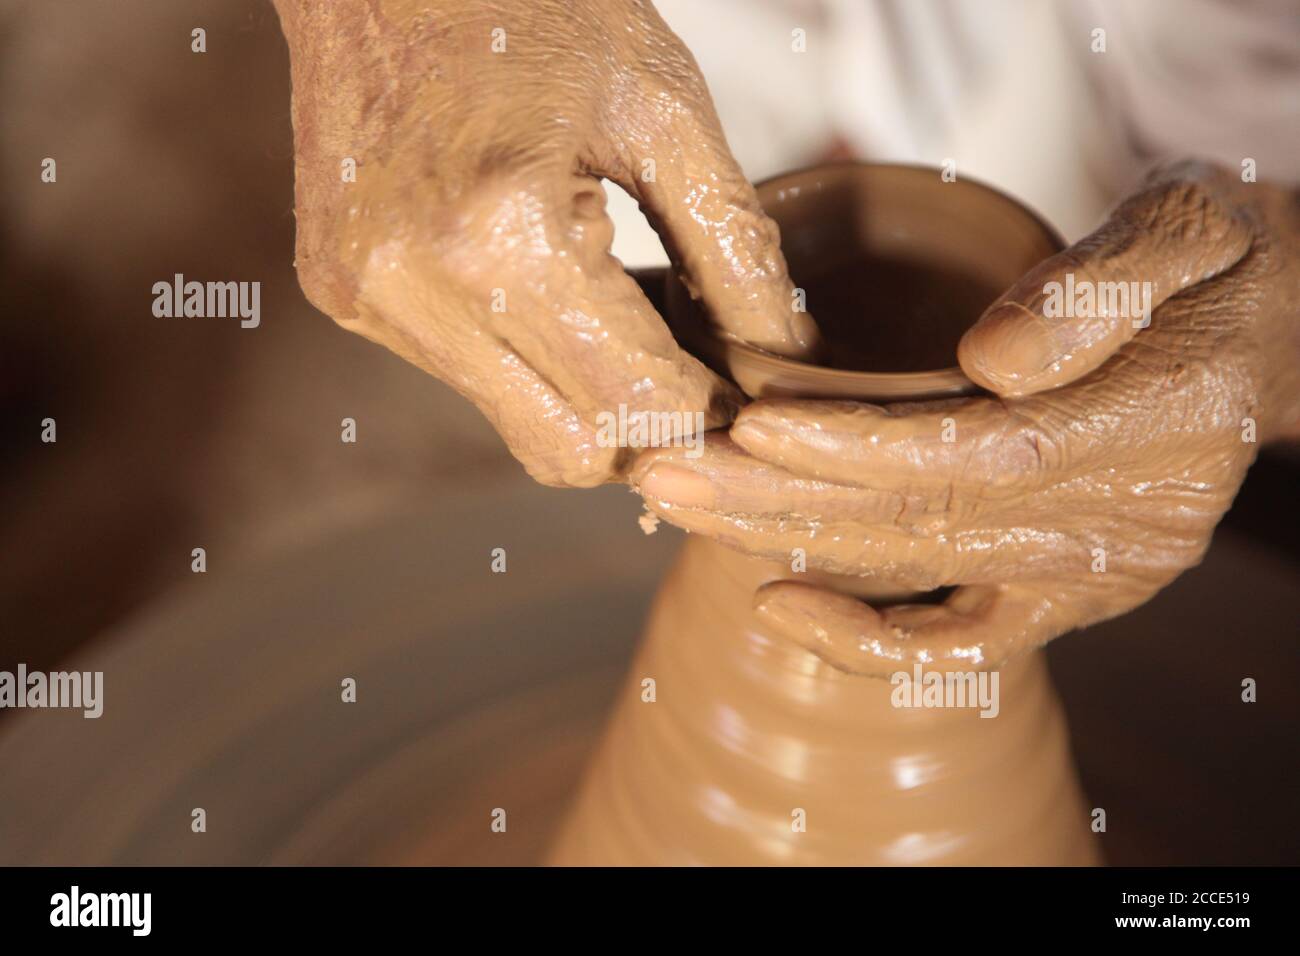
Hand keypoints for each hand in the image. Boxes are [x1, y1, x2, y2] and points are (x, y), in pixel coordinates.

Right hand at [272, 0, 816, 486]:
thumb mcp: (664, 108)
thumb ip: (734, 248)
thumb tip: (784, 355)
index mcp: (505, 237)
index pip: (638, 405)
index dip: (712, 415)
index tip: (749, 389)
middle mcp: (417, 289)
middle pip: (576, 452)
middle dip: (653, 427)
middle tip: (700, 369)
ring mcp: (367, 298)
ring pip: (519, 428)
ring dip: (591, 398)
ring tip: (626, 314)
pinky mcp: (343, 293)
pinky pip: (467, 380)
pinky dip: (529, 360)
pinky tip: (554, 290)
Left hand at [632, 161, 1299, 674]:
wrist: (1261, 343)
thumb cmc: (1216, 274)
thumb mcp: (1193, 232)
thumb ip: (1106, 286)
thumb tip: (992, 360)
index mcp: (1150, 429)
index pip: (980, 452)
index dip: (861, 446)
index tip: (752, 424)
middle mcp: (1115, 527)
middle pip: (919, 521)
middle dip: (777, 497)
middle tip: (659, 466)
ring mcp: (1082, 576)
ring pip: (913, 570)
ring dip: (783, 539)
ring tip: (674, 500)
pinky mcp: (1055, 597)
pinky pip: (957, 643)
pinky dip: (865, 637)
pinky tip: (777, 606)